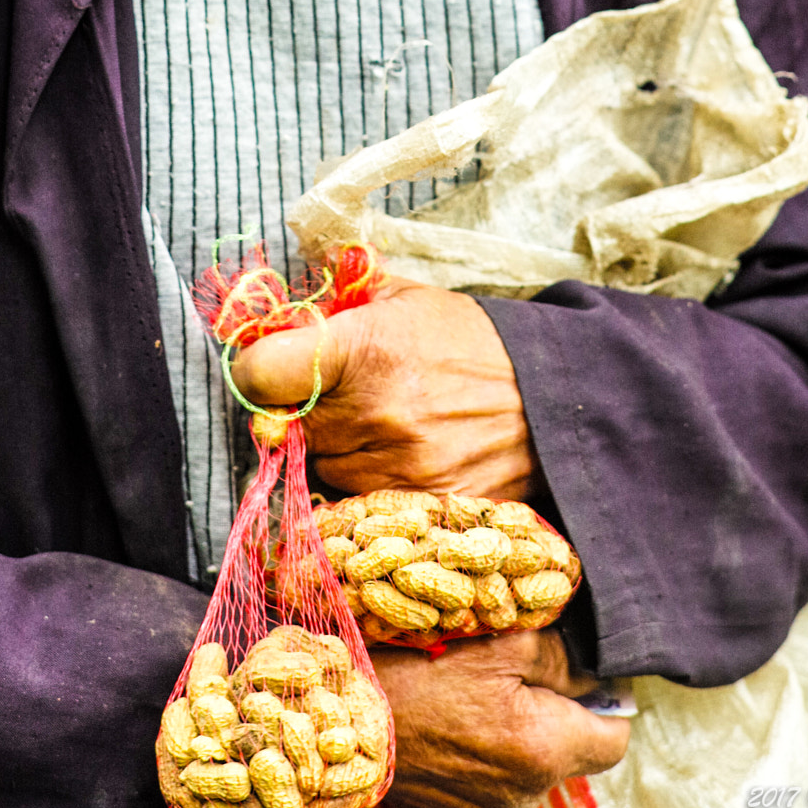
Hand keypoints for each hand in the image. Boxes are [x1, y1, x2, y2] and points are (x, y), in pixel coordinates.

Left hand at [230, 277, 533, 499]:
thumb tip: (274, 307)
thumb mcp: (402, 298)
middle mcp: (375, 414)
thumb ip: (336, 299)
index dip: (254, 369)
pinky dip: (364, 486)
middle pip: (287, 428)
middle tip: (333, 396)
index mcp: (366, 348)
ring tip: (374, 426)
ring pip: (320, 471)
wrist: (553, 398)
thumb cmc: (469, 339)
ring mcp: (396, 469)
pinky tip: (391, 460)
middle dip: (299, 412)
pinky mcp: (418, 510)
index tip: (267, 367)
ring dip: (332, 453)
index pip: (261, 372)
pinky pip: (358, 506)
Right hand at [372, 628, 628, 807]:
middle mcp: (527, 791)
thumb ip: (560, 658)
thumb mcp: (500, 642)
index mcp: (544, 747)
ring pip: (536, 768)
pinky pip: (501, 784)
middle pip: (574, 753)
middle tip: (525, 675)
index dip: (611, 704)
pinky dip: (493, 756)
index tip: (594, 679)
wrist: (351, 713)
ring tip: (482, 697)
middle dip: (561, 715)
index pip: (615, 739)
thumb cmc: (423, 668)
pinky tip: (461, 725)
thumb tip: (592, 674)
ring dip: (525, 735)